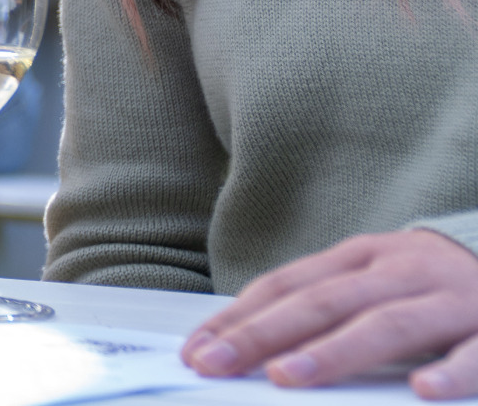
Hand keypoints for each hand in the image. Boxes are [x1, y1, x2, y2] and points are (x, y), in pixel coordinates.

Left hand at [185, 229, 477, 394]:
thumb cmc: (436, 289)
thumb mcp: (379, 283)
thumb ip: (328, 307)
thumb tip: (252, 345)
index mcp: (363, 257)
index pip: (289, 285)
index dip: (240, 316)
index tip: (197, 350)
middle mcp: (402, 271)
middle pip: (324, 301)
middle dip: (265, 334)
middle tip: (218, 364)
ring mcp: (452, 299)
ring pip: (387, 324)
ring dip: (335, 351)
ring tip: (287, 376)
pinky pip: (476, 354)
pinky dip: (449, 370)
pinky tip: (420, 390)